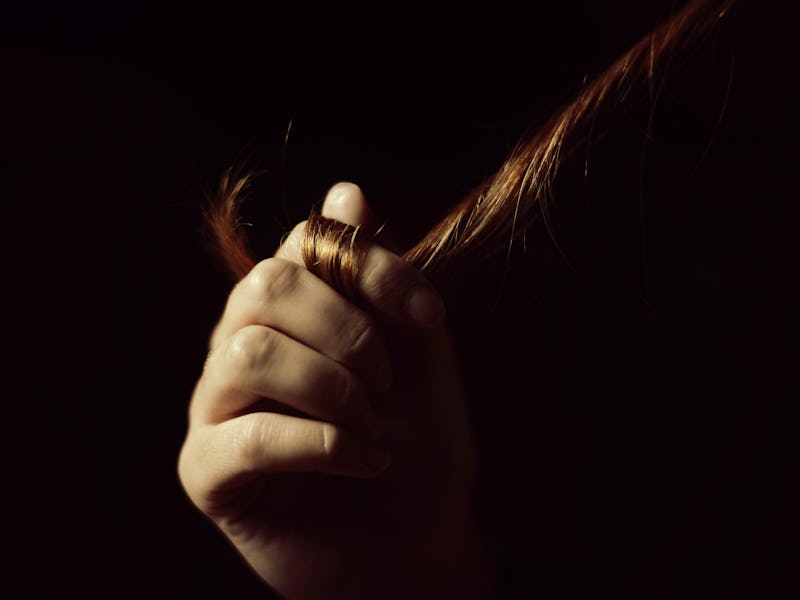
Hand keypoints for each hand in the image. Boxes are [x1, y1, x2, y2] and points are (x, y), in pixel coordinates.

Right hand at [178, 183, 490, 598]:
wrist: (412, 544)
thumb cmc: (414, 445)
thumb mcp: (417, 353)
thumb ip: (380, 278)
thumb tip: (346, 189)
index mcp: (289, 313)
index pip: (305, 244)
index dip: (371, 266)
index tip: (428, 316)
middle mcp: (240, 346)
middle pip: (265, 287)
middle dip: (347, 329)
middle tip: (387, 380)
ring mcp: (216, 408)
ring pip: (250, 351)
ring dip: (332, 387)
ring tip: (373, 425)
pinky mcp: (208, 471)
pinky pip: (248, 435)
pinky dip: (322, 443)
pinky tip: (364, 461)